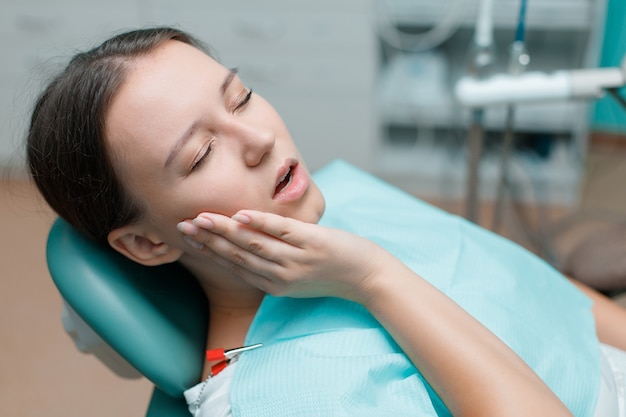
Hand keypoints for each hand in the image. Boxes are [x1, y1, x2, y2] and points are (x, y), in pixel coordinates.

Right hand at [177, 210, 390, 300]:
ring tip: (202, 218)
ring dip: (225, 231)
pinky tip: (242, 214)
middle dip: (208, 239)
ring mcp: (297, 260)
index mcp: (273, 284)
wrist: (368, 277)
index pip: (234, 265)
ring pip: (254, 244)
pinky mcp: (314, 244)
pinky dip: (261, 223)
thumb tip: (247, 240)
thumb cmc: (329, 273)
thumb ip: (271, 261)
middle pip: (237, 255)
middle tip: (182, 225)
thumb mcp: (294, 274)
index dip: (208, 251)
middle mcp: (281, 276)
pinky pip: (283, 232)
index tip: (187, 238)